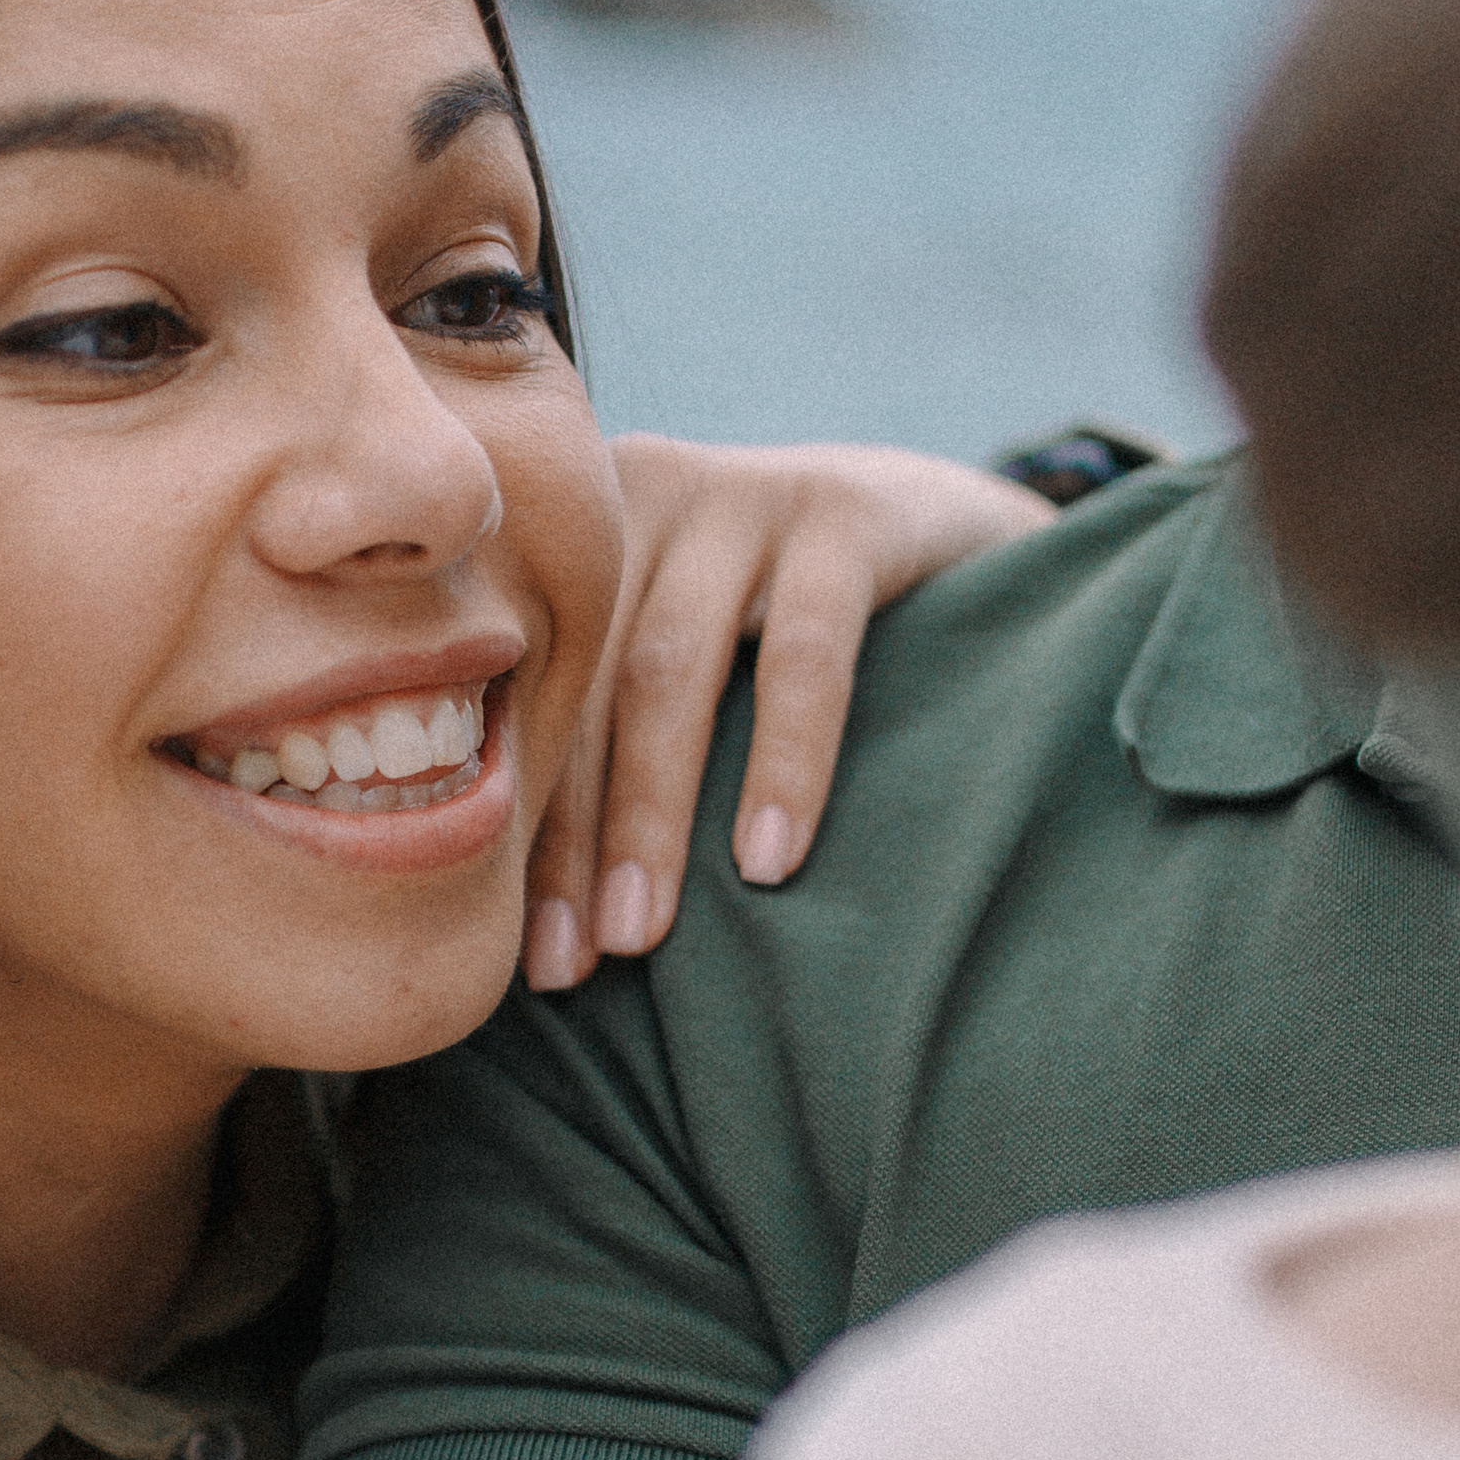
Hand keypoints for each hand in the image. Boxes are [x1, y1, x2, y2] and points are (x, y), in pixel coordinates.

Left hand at [521, 438, 1049, 989]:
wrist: (940, 516)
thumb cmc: (777, 627)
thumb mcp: (677, 662)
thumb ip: (602, 737)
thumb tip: (529, 921)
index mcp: (571, 540)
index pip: (524, 698)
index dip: (519, 832)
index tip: (530, 960)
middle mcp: (635, 497)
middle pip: (578, 686)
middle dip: (569, 839)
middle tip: (574, 967)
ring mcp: (737, 492)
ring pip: (665, 669)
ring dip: (650, 814)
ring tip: (642, 933)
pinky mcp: (842, 512)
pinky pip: (803, 652)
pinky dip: (783, 761)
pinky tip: (769, 858)